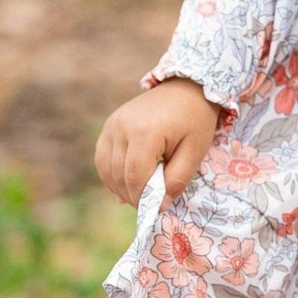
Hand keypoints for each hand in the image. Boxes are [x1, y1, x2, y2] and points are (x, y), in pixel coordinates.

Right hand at [95, 77, 220, 207]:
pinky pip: (102, 158)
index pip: (135, 176)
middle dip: (133, 196)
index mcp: (145, 131)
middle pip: (118, 175)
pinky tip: (127, 184)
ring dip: (120, 188)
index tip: (157, 209)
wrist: (186, 88)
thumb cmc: (195, 120)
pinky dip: (112, 175)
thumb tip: (160, 206)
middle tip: (151, 205)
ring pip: (106, 169)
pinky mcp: (110, 125)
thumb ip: (177, 179)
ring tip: (141, 195)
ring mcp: (112, 124)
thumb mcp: (195, 151)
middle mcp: (122, 126)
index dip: (144, 198)